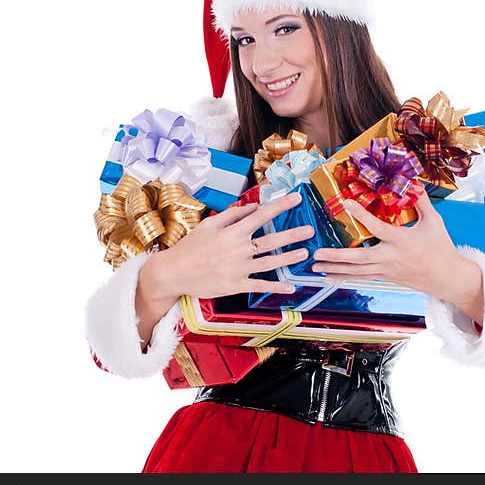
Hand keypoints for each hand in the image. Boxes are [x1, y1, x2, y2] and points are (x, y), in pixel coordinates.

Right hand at [140, 191, 313, 300]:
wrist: (173, 272)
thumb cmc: (190, 247)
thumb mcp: (209, 225)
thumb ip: (232, 215)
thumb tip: (252, 207)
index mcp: (233, 232)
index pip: (262, 215)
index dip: (281, 206)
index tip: (297, 198)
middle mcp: (238, 249)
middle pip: (271, 240)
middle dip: (293, 234)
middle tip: (311, 230)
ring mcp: (238, 269)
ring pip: (270, 262)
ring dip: (289, 258)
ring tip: (305, 253)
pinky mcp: (235, 285)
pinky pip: (259, 286)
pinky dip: (276, 286)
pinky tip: (290, 286)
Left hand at [310, 194, 480, 305]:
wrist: (448, 278)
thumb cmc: (441, 248)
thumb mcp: (434, 221)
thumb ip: (421, 201)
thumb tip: (412, 181)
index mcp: (401, 240)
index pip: (377, 227)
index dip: (361, 215)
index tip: (346, 204)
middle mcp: (391, 257)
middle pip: (358, 258)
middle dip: (336, 256)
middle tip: (317, 253)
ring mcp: (386, 270)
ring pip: (356, 271)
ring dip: (334, 268)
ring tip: (314, 266)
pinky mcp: (386, 277)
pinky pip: (361, 277)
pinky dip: (344, 277)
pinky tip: (329, 276)